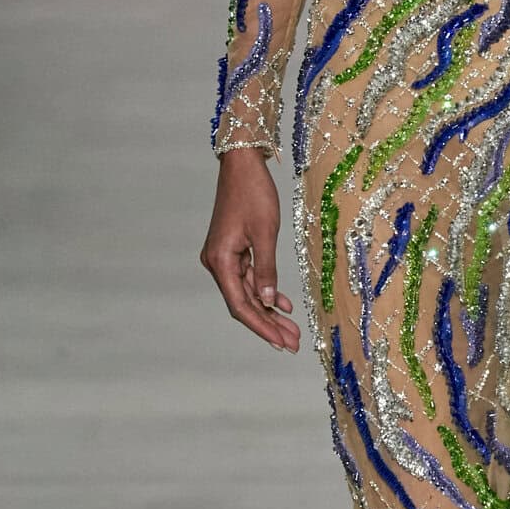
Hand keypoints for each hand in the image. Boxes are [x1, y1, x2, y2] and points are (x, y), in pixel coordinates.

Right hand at [201, 150, 301, 351]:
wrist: (242, 164)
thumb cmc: (254, 193)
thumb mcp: (265, 233)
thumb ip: (266, 270)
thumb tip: (267, 303)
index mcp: (220, 261)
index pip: (240, 305)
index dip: (261, 327)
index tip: (281, 343)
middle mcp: (217, 263)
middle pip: (243, 303)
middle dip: (268, 324)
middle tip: (292, 344)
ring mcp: (224, 257)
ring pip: (247, 293)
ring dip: (269, 311)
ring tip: (292, 330)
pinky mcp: (232, 250)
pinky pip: (249, 277)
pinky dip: (265, 291)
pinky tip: (282, 305)